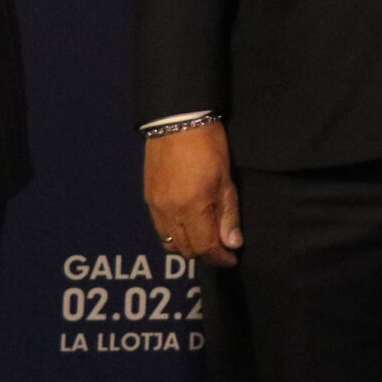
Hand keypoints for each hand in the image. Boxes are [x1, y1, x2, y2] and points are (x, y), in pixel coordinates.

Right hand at [143, 122, 240, 266]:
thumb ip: (228, 214)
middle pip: (185, 249)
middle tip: (222, 250)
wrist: (176, 122)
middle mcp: (168, 213)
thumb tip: (233, 243)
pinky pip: (159, 229)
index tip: (232, 260)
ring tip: (206, 240)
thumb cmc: (209, 146)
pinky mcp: (148, 199)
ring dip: (187, 247)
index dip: (219, 258)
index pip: (204, 247)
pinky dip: (174, 235)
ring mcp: (155, 207)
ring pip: (169, 242)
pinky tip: (188, 227)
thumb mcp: (226, 179)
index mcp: (191, 208)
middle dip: (204, 254)